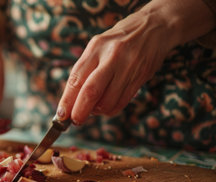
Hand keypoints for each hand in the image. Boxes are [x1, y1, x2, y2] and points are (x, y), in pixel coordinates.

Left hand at [56, 0, 215, 124]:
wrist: (154, 27)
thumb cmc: (117, 40)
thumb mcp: (97, 46)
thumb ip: (84, 71)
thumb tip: (69, 101)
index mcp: (96, 48)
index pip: (76, 79)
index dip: (67, 100)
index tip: (60, 115)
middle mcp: (111, 57)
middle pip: (91, 92)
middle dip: (80, 111)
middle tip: (75, 121)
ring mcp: (128, 68)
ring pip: (108, 101)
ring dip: (97, 112)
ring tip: (93, 109)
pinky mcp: (140, 77)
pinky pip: (122, 102)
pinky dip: (110, 110)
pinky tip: (106, 106)